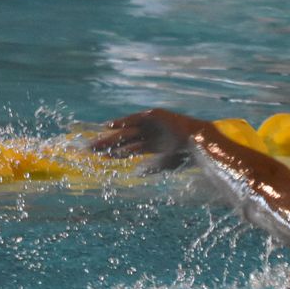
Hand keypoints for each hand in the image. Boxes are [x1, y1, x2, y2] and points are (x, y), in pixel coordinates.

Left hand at [92, 109, 210, 169]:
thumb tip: (136, 173)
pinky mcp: (155, 115)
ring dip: (111, 135)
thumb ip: (151, 168)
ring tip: (95, 141)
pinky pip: (135, 118)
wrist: (200, 143)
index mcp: (152, 145)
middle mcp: (149, 134)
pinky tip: (109, 126)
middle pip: (124, 139)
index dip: (115, 153)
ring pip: (126, 130)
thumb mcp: (166, 164)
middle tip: (89, 149)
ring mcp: (152, 124)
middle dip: (107, 144)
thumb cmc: (186, 155)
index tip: (100, 157)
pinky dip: (123, 121)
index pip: (129, 148)